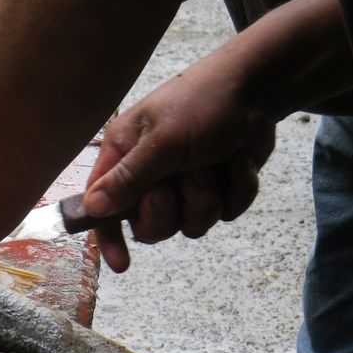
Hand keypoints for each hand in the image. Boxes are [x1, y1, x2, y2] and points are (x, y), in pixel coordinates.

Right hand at [84, 58, 275, 272]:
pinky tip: (238, 163)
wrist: (259, 89)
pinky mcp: (218, 187)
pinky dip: (236, 190)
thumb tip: (92, 208)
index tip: (120, 263)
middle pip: (148, 225)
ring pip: (190, 224)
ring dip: (207, 199)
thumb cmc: (202, 103)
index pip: (103, 204)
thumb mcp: (162, 141)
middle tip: (176, 186)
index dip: (108, 235)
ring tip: (214, 166)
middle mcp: (150, 173)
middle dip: (169, 212)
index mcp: (124, 155)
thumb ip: (128, 178)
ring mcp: (185, 184)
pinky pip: (224, 214)